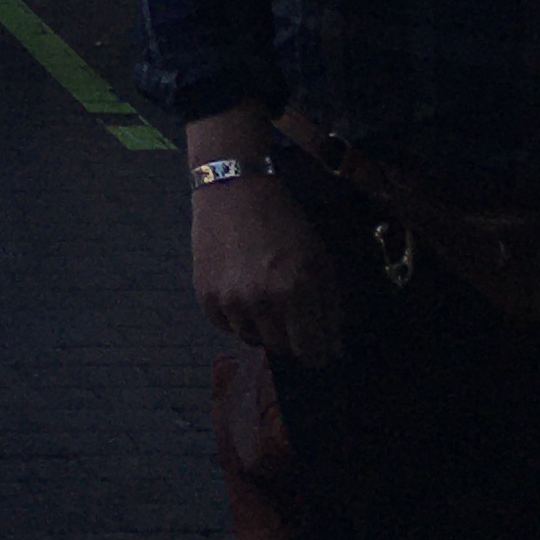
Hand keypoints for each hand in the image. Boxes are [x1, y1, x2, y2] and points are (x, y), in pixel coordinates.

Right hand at [192, 169, 344, 362]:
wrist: (233, 188)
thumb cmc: (284, 222)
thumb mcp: (319, 258)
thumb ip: (330, 306)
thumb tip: (333, 350)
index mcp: (297, 290)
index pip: (312, 351)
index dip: (318, 351)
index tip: (318, 345)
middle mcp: (262, 300)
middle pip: (281, 349)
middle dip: (291, 337)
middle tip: (289, 312)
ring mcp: (230, 300)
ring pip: (252, 339)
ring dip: (262, 326)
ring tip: (263, 295)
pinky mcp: (206, 295)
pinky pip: (226, 326)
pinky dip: (236, 317)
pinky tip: (241, 290)